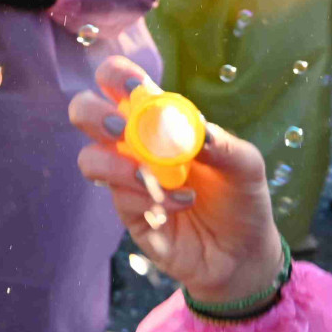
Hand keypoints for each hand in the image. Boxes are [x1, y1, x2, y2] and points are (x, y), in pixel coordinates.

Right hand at [69, 57, 285, 304]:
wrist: (243, 255)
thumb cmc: (241, 199)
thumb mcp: (246, 166)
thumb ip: (223, 145)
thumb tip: (196, 132)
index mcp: (157, 119)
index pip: (119, 84)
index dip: (116, 76)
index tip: (133, 88)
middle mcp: (133, 144)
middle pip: (85, 114)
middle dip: (95, 115)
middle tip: (121, 130)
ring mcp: (125, 179)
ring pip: (90, 160)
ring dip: (115, 165)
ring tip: (151, 178)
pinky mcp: (128, 214)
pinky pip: (120, 198)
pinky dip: (149, 198)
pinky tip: (182, 202)